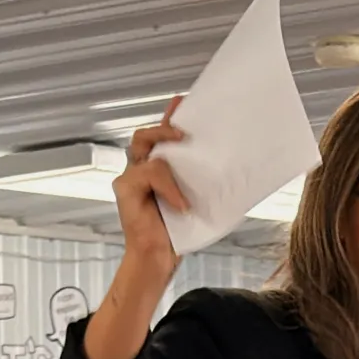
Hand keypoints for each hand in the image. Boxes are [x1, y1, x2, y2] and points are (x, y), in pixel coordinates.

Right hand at [112, 100, 190, 272]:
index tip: (183, 101)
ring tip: (183, 171)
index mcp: (158, 169)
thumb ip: (202, 180)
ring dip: (168, 160)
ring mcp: (131, 176)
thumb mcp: (196, 199)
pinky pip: (148, 173)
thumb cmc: (178, 231)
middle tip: (184, 132)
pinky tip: (181, 204)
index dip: (170, 116)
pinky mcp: (125, 187)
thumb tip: (233, 166)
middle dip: (165, 126)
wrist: (159, 257)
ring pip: (145, 148)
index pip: (162, 136)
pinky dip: (168, 187)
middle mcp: (141, 168)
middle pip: (146, 135)